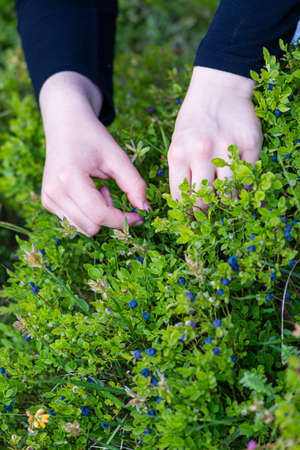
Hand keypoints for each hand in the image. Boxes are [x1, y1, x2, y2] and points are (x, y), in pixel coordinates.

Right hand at [40, 72, 149, 235]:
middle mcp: (54, 192)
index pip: (99, 215)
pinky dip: (89, 214)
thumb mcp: (117, 156)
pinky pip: (75, 222)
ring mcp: (48, 199)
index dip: (123, 220)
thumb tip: (145, 210)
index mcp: (69, 178)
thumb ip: (134, 183)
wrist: (65, 125)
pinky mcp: (48, 203)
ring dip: (99, 217)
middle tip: (111, 191)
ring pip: (84, 229)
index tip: (140, 216)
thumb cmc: (92, 137)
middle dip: (110, 217)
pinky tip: (90, 193)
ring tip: (100, 191)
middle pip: (92, 227)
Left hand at [168, 67, 262, 209]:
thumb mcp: (177, 144)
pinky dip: (244, 185)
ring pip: (229, 194)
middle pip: (204, 200)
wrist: (218, 90)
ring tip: (225, 196)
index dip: (186, 213)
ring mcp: (227, 148)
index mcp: (178, 154)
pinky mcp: (250, 144)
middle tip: (209, 210)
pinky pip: (248, 178)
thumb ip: (181, 172)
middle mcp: (201, 152)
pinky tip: (239, 182)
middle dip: (206, 211)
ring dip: (228, 200)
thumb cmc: (194, 122)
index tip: (191, 218)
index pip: (181, 198)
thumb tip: (184, 205)